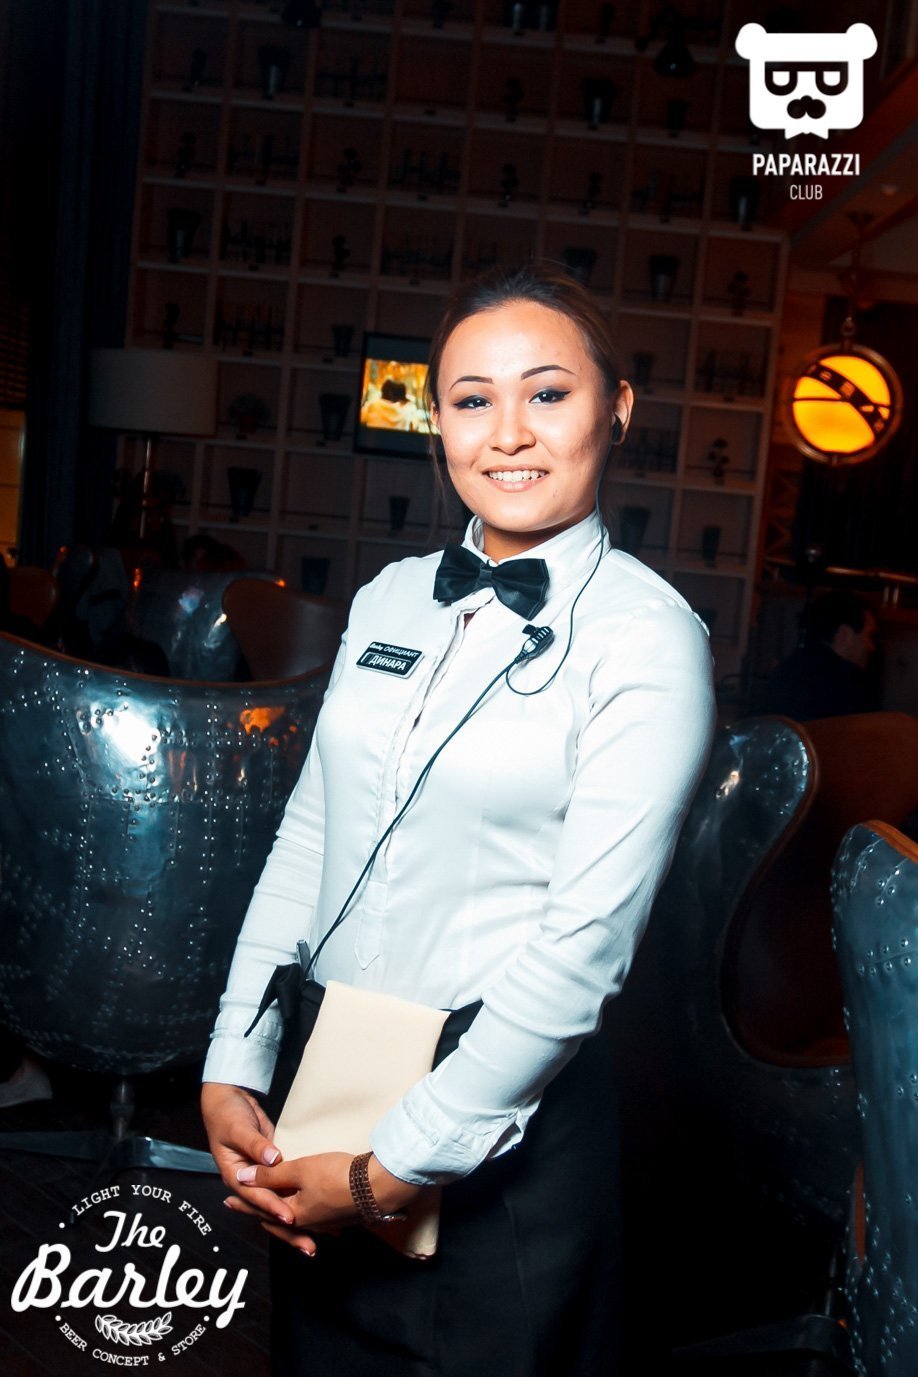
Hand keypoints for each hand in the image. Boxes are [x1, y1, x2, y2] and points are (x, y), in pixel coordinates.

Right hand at [200, 1082, 316, 1254]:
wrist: (227, 1102)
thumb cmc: (227, 1115)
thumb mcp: (237, 1129)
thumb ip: (255, 1145)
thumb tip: (271, 1160)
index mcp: (235, 1177)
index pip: (257, 1197)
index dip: (273, 1208)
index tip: (290, 1218)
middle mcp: (249, 1184)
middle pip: (269, 1211)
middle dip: (289, 1230)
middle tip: (310, 1246)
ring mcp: (262, 1179)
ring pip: (280, 1204)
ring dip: (298, 1223)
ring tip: (320, 1239)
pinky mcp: (273, 1170)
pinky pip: (287, 1189)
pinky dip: (301, 1200)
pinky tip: (319, 1214)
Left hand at [234, 1152, 425, 1248]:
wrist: (377, 1186)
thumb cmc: (336, 1177)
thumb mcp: (299, 1170)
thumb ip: (270, 1175)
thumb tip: (241, 1178)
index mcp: (294, 1214)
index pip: (261, 1208)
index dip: (244, 1201)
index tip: (227, 1200)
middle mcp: (308, 1223)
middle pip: (276, 1218)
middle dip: (258, 1210)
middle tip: (240, 1208)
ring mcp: (326, 1221)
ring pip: (294, 1218)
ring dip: (279, 1213)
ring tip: (270, 1210)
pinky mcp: (340, 1214)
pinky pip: (312, 1217)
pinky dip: (299, 1212)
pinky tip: (305, 1209)